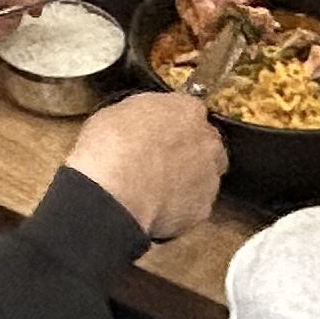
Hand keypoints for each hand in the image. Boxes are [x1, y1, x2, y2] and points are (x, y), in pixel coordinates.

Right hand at [62, 91, 226, 242]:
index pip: (190, 111)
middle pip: (205, 145)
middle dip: (188, 153)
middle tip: (159, 161)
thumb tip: (138, 123)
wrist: (115, 191)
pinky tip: (156, 208)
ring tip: (153, 189)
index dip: (172, 124)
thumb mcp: (117, 112)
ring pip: (203, 177)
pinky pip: (193, 206)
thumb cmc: (111, 149)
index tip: (159, 132)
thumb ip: (142, 116)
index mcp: (186, 110)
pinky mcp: (202, 208)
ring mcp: (208, 177)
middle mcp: (205, 141)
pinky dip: (179, 208)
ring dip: (186, 182)